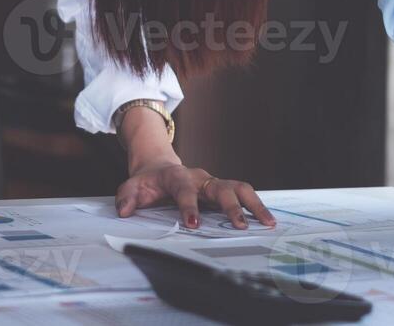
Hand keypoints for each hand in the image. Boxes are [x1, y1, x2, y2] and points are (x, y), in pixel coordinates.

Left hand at [115, 161, 276, 231]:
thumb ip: (128, 197)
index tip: (193, 223)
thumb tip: (124, 210)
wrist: (159, 168)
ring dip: (254, 205)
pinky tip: (268, 221)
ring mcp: (214, 183)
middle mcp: (200, 178)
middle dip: (231, 206)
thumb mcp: (133, 186)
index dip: (189, 205)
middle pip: (221, 187)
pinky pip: (243, 195)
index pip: (185, 190)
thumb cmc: (148, 182)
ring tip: (269, 223)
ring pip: (239, 188)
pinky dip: (256, 206)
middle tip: (240, 226)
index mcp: (178, 176)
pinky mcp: (222, 190)